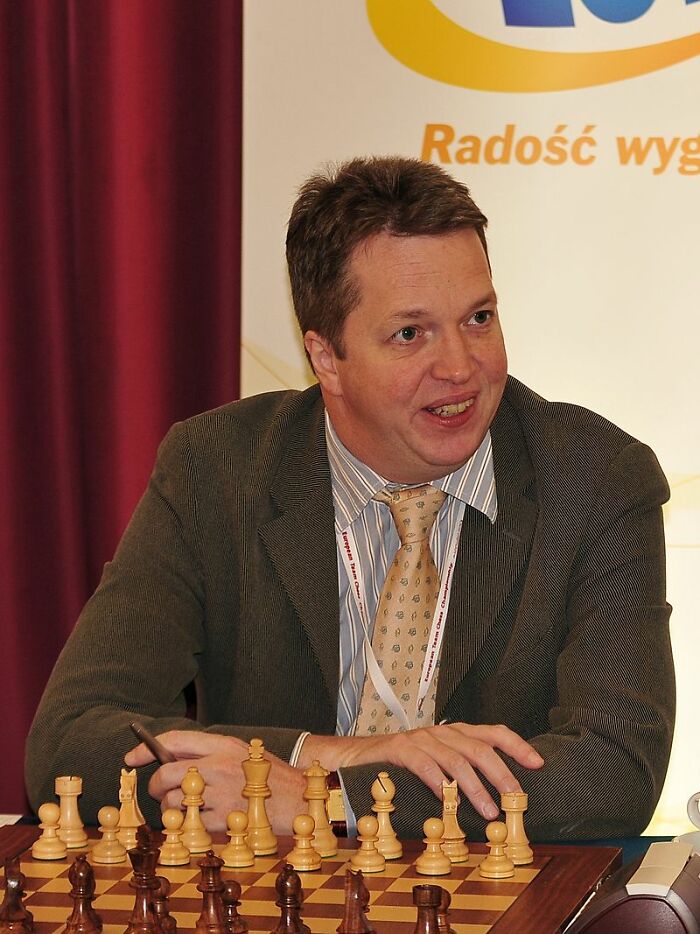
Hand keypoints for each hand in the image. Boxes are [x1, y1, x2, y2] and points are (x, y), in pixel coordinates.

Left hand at [124, 730, 305, 832]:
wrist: (300, 800)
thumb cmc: (267, 776)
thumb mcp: (240, 753)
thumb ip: (208, 753)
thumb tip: (167, 760)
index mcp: (222, 745)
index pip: (173, 741)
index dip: (146, 748)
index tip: (131, 757)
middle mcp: (218, 766)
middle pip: (166, 774)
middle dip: (156, 786)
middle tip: (162, 792)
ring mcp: (219, 794)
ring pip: (175, 802)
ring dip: (176, 809)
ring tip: (193, 807)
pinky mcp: (222, 820)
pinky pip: (190, 823)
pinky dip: (192, 824)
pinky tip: (207, 819)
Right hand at [300, 723, 543, 820]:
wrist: (352, 758)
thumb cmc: (398, 767)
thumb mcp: (435, 766)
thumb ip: (459, 773)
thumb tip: (495, 797)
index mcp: (453, 734)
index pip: (492, 732)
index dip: (517, 746)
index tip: (538, 763)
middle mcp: (440, 732)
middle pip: (479, 746)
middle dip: (501, 772)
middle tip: (516, 797)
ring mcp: (419, 738)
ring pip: (455, 758)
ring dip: (475, 786)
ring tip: (488, 810)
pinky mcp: (398, 749)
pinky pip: (424, 764)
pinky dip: (438, 781)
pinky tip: (446, 799)